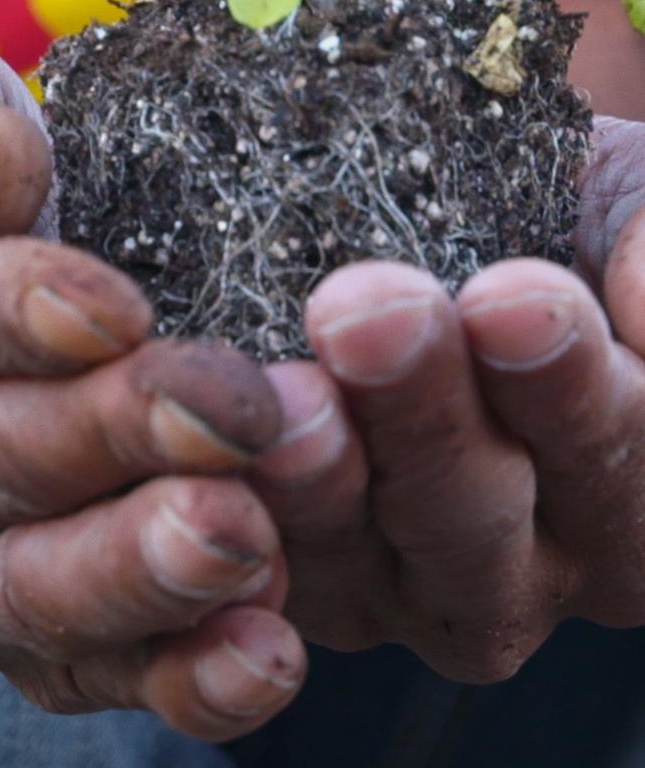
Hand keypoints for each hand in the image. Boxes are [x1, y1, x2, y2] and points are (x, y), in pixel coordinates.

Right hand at [0, 45, 304, 739]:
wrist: (81, 300)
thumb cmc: (35, 214)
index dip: (7, 318)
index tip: (111, 309)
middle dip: (104, 440)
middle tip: (226, 419)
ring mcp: (6, 559)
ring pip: (48, 587)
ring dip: (145, 570)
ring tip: (245, 544)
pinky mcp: (91, 630)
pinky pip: (124, 671)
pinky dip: (189, 674)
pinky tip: (264, 656)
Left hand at [254, 116, 644, 682]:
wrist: (469, 229)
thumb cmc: (573, 218)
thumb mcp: (635, 208)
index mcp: (633, 485)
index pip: (620, 452)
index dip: (569, 386)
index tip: (511, 298)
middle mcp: (534, 562)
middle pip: (481, 520)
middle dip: (427, 421)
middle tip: (369, 316)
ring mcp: (410, 586)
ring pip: (364, 557)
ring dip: (318, 479)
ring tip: (286, 399)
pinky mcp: (309, 582)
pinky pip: (264, 569)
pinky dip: (233, 517)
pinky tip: (193, 454)